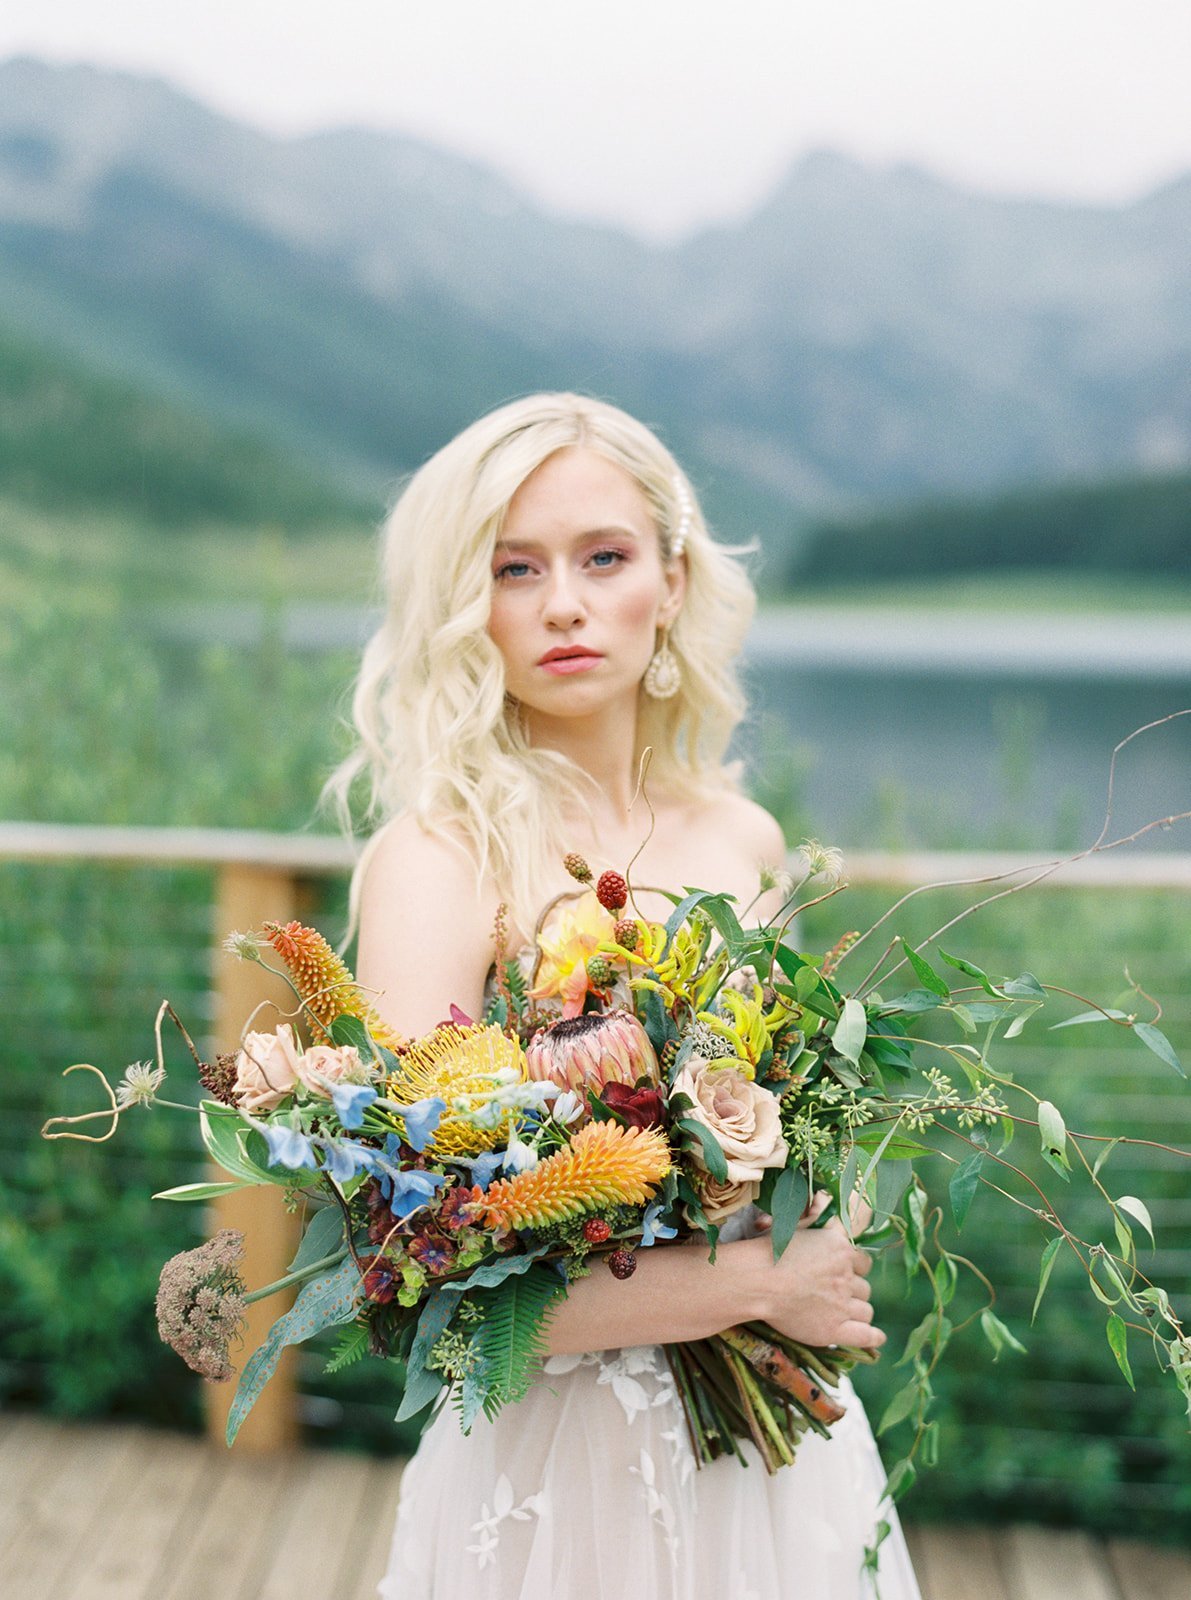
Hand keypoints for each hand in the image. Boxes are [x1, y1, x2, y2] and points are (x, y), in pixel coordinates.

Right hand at [754, 1192, 883, 1350]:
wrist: (756, 1280)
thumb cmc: (771, 1250)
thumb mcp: (796, 1225)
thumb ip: (815, 1212)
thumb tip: (824, 1197)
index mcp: (841, 1250)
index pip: (863, 1262)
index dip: (854, 1268)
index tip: (842, 1272)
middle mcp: (846, 1276)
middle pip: (864, 1287)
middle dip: (852, 1290)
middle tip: (834, 1293)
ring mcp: (842, 1304)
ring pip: (865, 1310)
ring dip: (857, 1311)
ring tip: (843, 1312)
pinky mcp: (834, 1329)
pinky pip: (866, 1335)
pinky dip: (873, 1337)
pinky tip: (876, 1337)